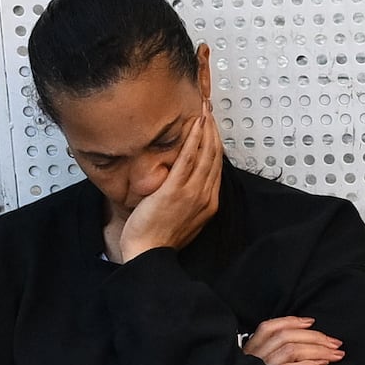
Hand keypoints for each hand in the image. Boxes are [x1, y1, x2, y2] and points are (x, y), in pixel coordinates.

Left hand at [109, 99, 227, 260]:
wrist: (148, 254)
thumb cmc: (159, 239)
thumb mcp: (183, 219)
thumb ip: (189, 199)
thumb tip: (186, 182)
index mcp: (208, 203)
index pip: (216, 166)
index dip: (215, 143)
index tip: (211, 127)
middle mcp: (205, 196)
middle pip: (214, 156)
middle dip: (213, 130)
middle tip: (209, 110)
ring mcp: (192, 192)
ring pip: (205, 153)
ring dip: (206, 128)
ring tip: (204, 110)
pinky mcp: (175, 190)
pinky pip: (188, 159)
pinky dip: (193, 139)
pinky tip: (194, 124)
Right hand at [236, 314, 343, 364]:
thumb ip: (273, 351)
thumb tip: (306, 337)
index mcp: (250, 350)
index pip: (268, 328)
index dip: (291, 322)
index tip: (311, 321)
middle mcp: (254, 358)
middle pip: (285, 337)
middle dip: (314, 337)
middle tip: (335, 342)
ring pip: (291, 350)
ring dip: (318, 350)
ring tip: (335, 354)